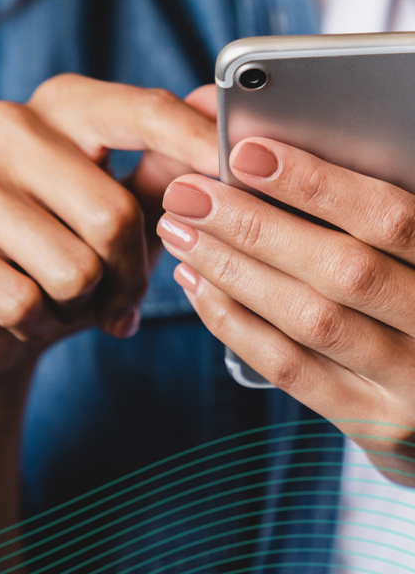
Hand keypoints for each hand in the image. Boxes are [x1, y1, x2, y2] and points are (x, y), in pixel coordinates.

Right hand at [0, 76, 216, 390]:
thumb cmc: (66, 251)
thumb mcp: (125, 209)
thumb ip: (167, 164)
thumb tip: (213, 107)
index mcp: (64, 104)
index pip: (144, 110)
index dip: (197, 142)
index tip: (240, 168)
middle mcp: (9, 126)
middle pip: (113, 213)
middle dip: (130, 273)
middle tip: (121, 293)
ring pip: (71, 267)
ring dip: (84, 306)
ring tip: (69, 300)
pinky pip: (21, 300)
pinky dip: (39, 325)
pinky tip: (28, 316)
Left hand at [158, 132, 414, 483]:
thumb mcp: (412, 245)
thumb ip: (366, 207)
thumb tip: (266, 149)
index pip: (390, 218)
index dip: (318, 184)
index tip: (247, 153)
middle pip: (342, 271)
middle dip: (254, 226)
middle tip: (187, 194)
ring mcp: (411, 382)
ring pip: (311, 320)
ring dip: (234, 270)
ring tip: (180, 231)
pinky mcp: (376, 423)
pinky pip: (294, 370)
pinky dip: (237, 323)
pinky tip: (199, 284)